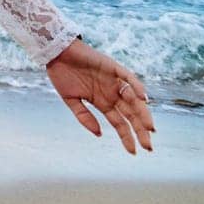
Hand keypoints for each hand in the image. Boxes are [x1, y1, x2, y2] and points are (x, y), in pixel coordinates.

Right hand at [46, 37, 155, 154]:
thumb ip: (84, 116)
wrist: (55, 52)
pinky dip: (137, 87)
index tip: (133, 151)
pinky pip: (129, 78)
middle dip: (140, 130)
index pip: (119, 123)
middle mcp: (111, 93)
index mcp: (102, 102)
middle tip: (148, 146)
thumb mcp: (70, 100)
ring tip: (149, 128)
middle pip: (131, 115)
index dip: (127, 137)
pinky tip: (143, 99)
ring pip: (134, 100)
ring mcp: (114, 81)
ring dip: (142, 113)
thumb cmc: (60, 74)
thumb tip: (99, 134)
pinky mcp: (112, 67)